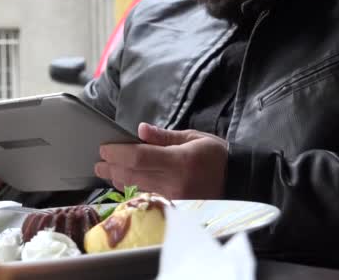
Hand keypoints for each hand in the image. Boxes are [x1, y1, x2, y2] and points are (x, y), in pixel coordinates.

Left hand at [94, 123, 227, 199]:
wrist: (240, 181)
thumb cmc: (216, 156)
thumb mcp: (194, 137)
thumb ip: (164, 136)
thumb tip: (141, 130)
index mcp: (180, 161)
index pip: (139, 158)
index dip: (118, 153)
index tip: (104, 148)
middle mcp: (175, 183)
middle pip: (133, 176)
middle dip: (112, 168)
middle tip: (99, 162)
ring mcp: (174, 198)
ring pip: (137, 188)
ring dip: (118, 179)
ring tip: (106, 171)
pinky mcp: (175, 208)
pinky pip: (147, 197)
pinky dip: (133, 188)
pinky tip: (124, 182)